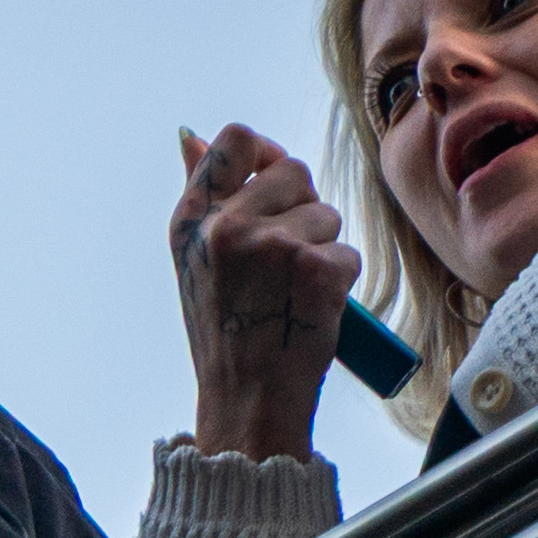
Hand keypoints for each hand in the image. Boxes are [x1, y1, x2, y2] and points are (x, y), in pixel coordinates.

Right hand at [174, 126, 359, 462]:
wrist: (245, 401)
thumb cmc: (225, 332)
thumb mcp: (196, 261)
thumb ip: (205, 199)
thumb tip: (192, 136)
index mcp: (191, 223)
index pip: (235, 142)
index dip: (264, 157)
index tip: (270, 189)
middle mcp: (226, 228)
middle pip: (294, 171)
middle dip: (301, 210)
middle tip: (279, 265)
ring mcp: (272, 246)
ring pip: (326, 214)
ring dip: (321, 249)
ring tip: (290, 295)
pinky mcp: (316, 267)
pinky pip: (346, 252)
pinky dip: (338, 282)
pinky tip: (310, 311)